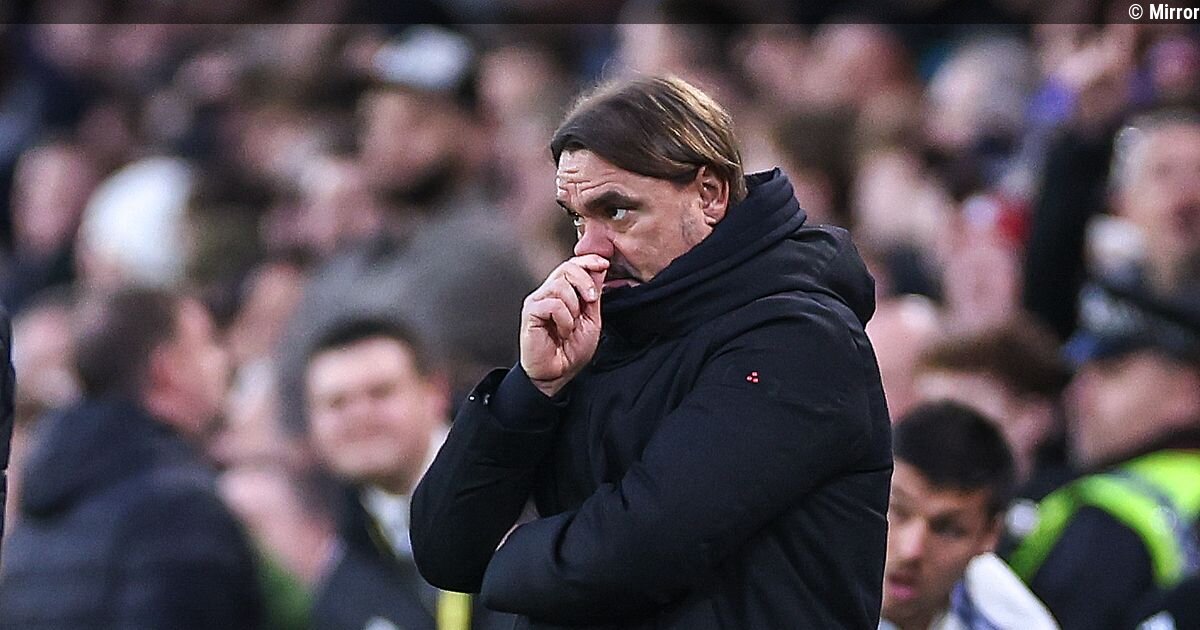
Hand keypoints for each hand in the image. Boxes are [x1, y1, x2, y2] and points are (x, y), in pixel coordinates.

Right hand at [520, 255, 607, 397]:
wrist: (556, 374)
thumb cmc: (570, 351)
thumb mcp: (591, 319)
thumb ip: (593, 294)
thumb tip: (598, 269)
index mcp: (562, 292)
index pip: (573, 264)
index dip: (588, 260)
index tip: (603, 263)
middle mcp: (548, 293)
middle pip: (567, 268)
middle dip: (584, 281)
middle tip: (591, 300)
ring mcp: (537, 301)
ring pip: (560, 285)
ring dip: (574, 307)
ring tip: (571, 326)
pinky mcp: (530, 312)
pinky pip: (553, 304)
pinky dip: (564, 319)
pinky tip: (562, 331)